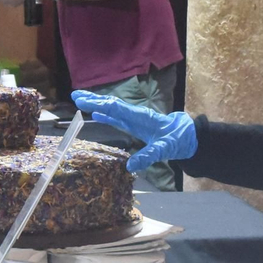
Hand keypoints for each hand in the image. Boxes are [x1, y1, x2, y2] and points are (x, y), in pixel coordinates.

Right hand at [72, 90, 195, 171]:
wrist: (187, 136)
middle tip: (74, 95)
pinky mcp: (135, 124)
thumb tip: (130, 166)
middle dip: (93, 100)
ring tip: (80, 101)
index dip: (99, 104)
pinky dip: (106, 114)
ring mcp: (134, 119)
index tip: (83, 101)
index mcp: (140, 117)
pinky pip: (117, 117)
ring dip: (96, 104)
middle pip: (111, 105)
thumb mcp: (165, 149)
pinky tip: (96, 114)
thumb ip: (149, 156)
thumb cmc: (177, 140)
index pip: (116, 108)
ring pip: (112, 109)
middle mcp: (135, 115)